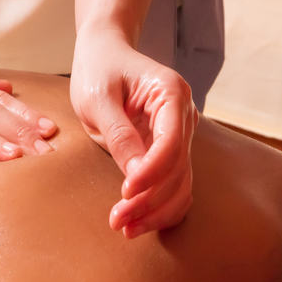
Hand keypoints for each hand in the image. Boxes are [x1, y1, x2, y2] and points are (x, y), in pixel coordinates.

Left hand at [70, 29, 197, 237]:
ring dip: (156, 211)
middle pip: (178, 169)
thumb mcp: (98, 99)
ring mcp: (181, 135)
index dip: (151, 173)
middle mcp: (183, 116)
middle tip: (117, 221)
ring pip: (181, 184)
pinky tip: (139, 222)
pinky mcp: (170, 151)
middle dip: (149, 199)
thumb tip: (136, 175)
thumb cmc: (98, 70)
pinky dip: (161, 208)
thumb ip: (119, 135)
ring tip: (124, 227)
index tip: (125, 192)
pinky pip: (175, 186)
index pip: (171, 143)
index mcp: (171, 94)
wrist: (104, 55)